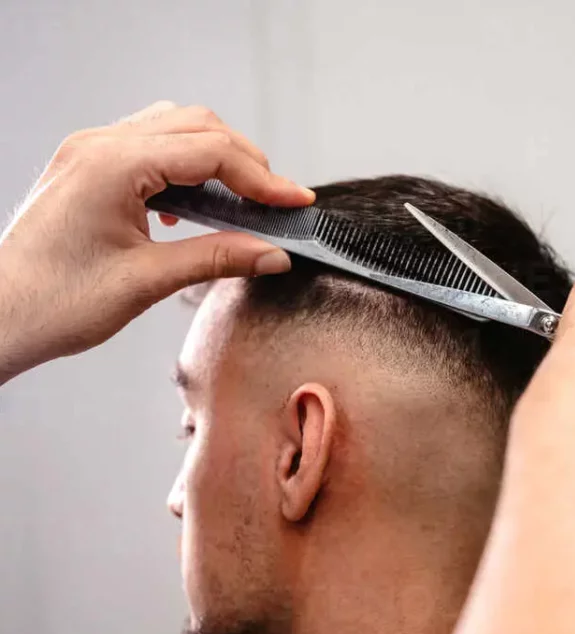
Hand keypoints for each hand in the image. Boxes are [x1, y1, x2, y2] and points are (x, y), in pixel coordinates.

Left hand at [0, 101, 312, 381]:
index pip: (209, 152)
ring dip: (216, 158)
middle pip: (196, 126)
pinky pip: (150, 147)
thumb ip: (217, 259)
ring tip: (243, 202)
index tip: (296, 202)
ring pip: (174, 128)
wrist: (0, 317)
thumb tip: (272, 254)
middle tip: (275, 204)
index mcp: (112, 165)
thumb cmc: (55, 303)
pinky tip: (195, 204)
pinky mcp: (88, 168)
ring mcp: (90, 152)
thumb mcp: (147, 282)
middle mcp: (99, 145)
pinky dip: (186, 166)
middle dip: (245, 162)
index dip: (262, 178)